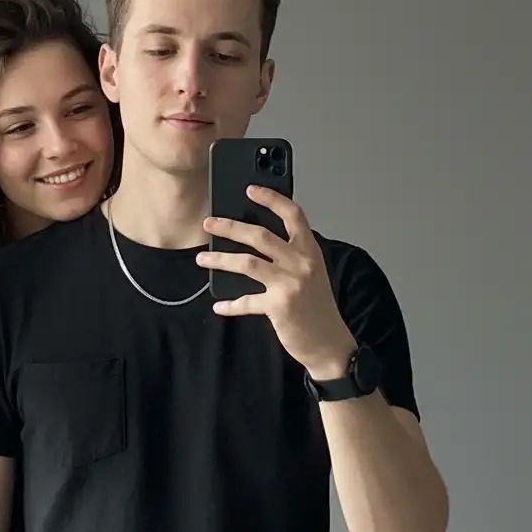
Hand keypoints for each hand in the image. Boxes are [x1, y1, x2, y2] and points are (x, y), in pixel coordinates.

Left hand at [198, 185, 354, 377]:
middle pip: (260, 235)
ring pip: (248, 263)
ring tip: (202, 258)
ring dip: (221, 259)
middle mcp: (301, 262)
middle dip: (231, 227)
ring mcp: (290, 283)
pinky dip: (231, 304)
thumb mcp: (311, 272)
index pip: (293, 215)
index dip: (272, 199)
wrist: (328, 342)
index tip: (250, 190)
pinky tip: (219, 305)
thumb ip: (291, 255)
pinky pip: (247, 301)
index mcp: (310, 250)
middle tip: (209, 223)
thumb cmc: (317, 307)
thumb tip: (256, 239)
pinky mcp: (279, 305)